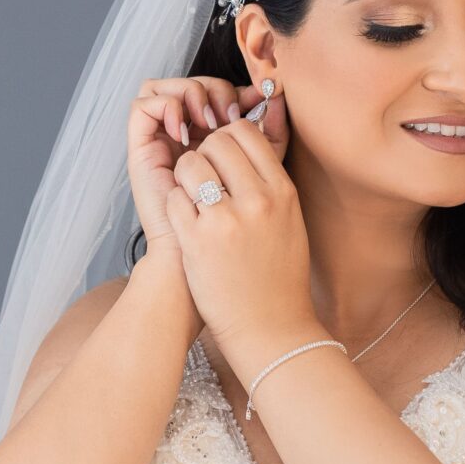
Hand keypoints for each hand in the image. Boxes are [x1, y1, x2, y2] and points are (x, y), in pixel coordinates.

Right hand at [126, 75, 289, 253]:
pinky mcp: (141, 152)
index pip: (216, 92)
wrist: (197, 272)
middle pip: (194, 85)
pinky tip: (187, 130)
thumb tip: (277, 95)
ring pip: (166, 86)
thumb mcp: (260, 178)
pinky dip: (167, 104)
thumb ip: (270, 139)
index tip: (255, 102)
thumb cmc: (232, 237)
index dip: (234, 90)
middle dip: (216, 91)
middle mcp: (183, 140)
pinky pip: (144, 104)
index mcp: (209, 142)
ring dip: (192, 93)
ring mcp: (161, 144)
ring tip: (209, 120)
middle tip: (231, 113)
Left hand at [163, 105, 313, 355]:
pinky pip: (174, 198)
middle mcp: (258, 200)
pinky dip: (175, 207)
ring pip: (191, 164)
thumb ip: (271, 185)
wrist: (270, 329)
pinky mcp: (197, 240)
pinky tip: (186, 226)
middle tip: (204, 180)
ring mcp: (226, 220)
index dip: (227, 139)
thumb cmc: (278, 279)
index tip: (222, 159)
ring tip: (193, 202)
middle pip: (217, 142)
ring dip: (185, 177)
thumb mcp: (289, 223)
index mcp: (283, 192)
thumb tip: (252, 146)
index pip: (246, 133)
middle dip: (204, 154)